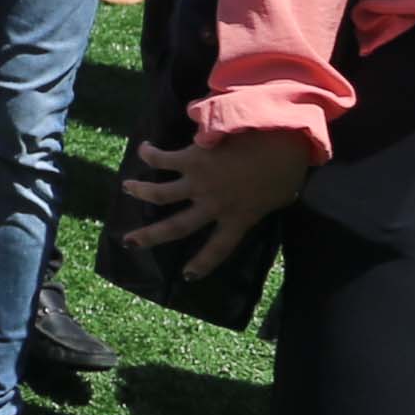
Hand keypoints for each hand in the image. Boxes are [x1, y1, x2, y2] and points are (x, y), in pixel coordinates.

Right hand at [119, 127, 307, 279]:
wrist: (280, 137)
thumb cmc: (287, 166)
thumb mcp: (281, 195)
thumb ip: (263, 201)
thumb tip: (261, 199)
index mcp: (240, 218)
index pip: (219, 248)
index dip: (203, 263)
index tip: (187, 276)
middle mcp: (214, 206)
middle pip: (176, 227)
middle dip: (150, 236)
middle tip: (129, 242)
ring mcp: (200, 183)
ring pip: (160, 194)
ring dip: (140, 191)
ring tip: (128, 187)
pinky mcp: (192, 159)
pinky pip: (162, 160)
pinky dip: (150, 154)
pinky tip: (145, 149)